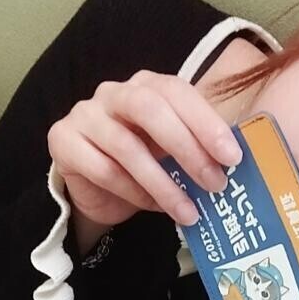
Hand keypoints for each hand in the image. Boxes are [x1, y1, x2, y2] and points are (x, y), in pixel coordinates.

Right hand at [47, 70, 242, 248]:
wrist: (97, 190)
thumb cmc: (143, 167)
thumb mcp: (174, 154)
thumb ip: (197, 150)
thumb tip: (235, 167)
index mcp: (147, 86)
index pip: (178, 92)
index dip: (206, 123)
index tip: (232, 157)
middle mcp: (114, 93)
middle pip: (150, 109)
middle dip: (187, 149)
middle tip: (215, 184)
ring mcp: (85, 115)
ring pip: (127, 147)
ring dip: (163, 184)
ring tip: (189, 213)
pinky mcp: (63, 141)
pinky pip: (103, 169)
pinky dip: (133, 193)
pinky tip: (154, 208)